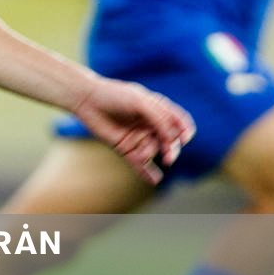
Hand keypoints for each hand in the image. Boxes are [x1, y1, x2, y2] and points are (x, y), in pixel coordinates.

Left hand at [73, 78, 195, 185]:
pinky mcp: (126, 147)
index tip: (184, 139)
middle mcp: (150, 124)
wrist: (88, 100)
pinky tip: (155, 180)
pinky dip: (147, 172)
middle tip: (168, 157)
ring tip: (140, 154)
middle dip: (171, 149)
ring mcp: (139, 136)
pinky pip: (140, 163)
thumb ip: (159, 119)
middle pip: (170, 141)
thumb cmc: (115, 95)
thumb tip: (173, 139)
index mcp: (158, 109)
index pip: (180, 123)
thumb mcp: (141, 103)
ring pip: (153, 151)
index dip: (185, 131)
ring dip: (149, 154)